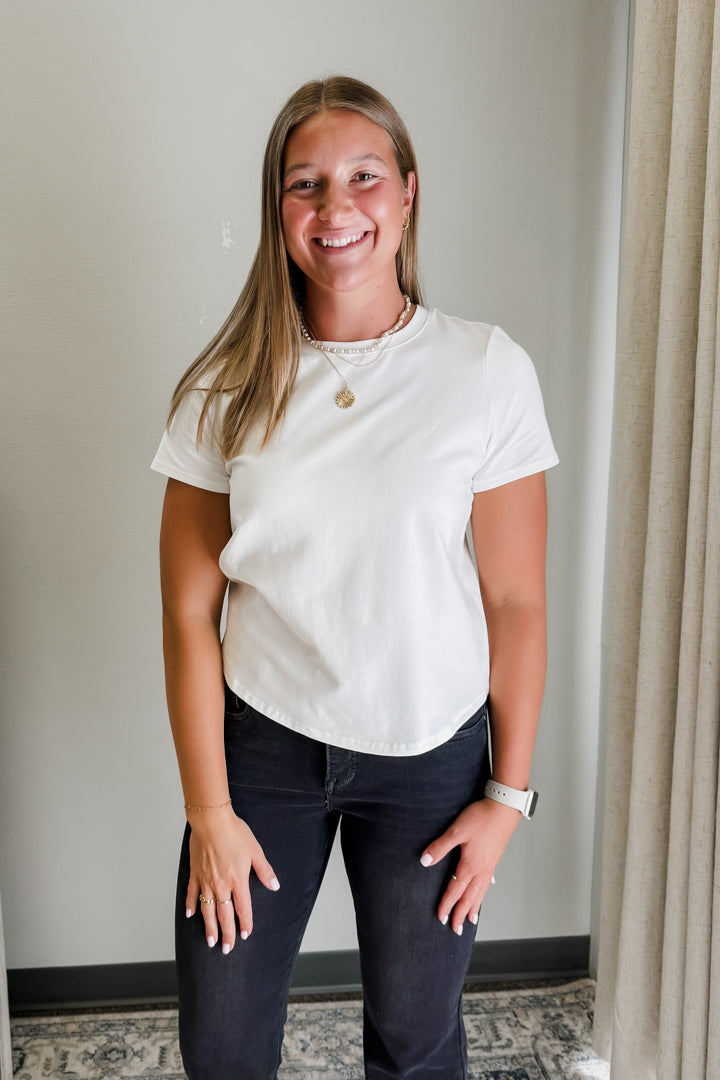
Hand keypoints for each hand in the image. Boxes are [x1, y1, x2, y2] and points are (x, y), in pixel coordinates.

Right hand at [186, 806, 279, 952]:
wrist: (212, 821)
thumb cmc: (235, 833)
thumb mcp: (255, 850)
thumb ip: (264, 870)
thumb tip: (274, 886)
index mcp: (238, 880)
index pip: (243, 908)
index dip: (245, 923)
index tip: (246, 935)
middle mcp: (221, 884)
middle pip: (224, 915)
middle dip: (226, 934)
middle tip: (226, 948)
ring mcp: (206, 880)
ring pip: (207, 909)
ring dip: (209, 927)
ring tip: (210, 941)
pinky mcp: (195, 874)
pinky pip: (192, 894)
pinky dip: (191, 905)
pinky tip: (190, 915)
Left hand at [419, 798, 520, 934]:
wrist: (504, 807)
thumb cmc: (481, 817)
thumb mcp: (456, 830)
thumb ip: (440, 847)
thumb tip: (425, 861)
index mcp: (470, 865)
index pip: (455, 891)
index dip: (447, 905)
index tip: (441, 918)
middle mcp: (481, 869)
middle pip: (469, 897)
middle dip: (461, 914)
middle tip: (456, 929)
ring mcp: (490, 865)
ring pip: (481, 892)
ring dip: (474, 907)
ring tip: (472, 919)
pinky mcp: (495, 858)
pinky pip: (488, 882)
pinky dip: (484, 891)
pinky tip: (485, 890)